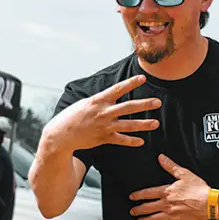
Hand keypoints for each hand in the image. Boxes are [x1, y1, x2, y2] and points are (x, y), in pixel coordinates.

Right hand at [46, 75, 161, 151]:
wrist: (61, 135)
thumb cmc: (70, 117)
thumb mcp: (84, 103)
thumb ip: (99, 100)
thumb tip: (110, 96)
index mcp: (97, 101)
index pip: (118, 89)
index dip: (131, 83)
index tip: (143, 78)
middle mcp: (103, 112)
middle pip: (128, 107)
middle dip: (145, 104)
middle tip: (158, 102)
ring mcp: (105, 126)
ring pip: (129, 125)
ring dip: (144, 124)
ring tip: (156, 123)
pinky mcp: (103, 138)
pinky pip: (121, 139)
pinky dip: (132, 141)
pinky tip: (141, 141)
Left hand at [129, 155, 210, 219]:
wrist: (208, 203)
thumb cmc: (198, 189)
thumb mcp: (184, 174)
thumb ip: (171, 166)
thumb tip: (161, 158)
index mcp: (166, 192)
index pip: (148, 193)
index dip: (138, 195)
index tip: (132, 197)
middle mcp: (166, 204)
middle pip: (147, 207)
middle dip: (138, 210)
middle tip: (132, 211)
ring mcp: (170, 215)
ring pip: (153, 219)